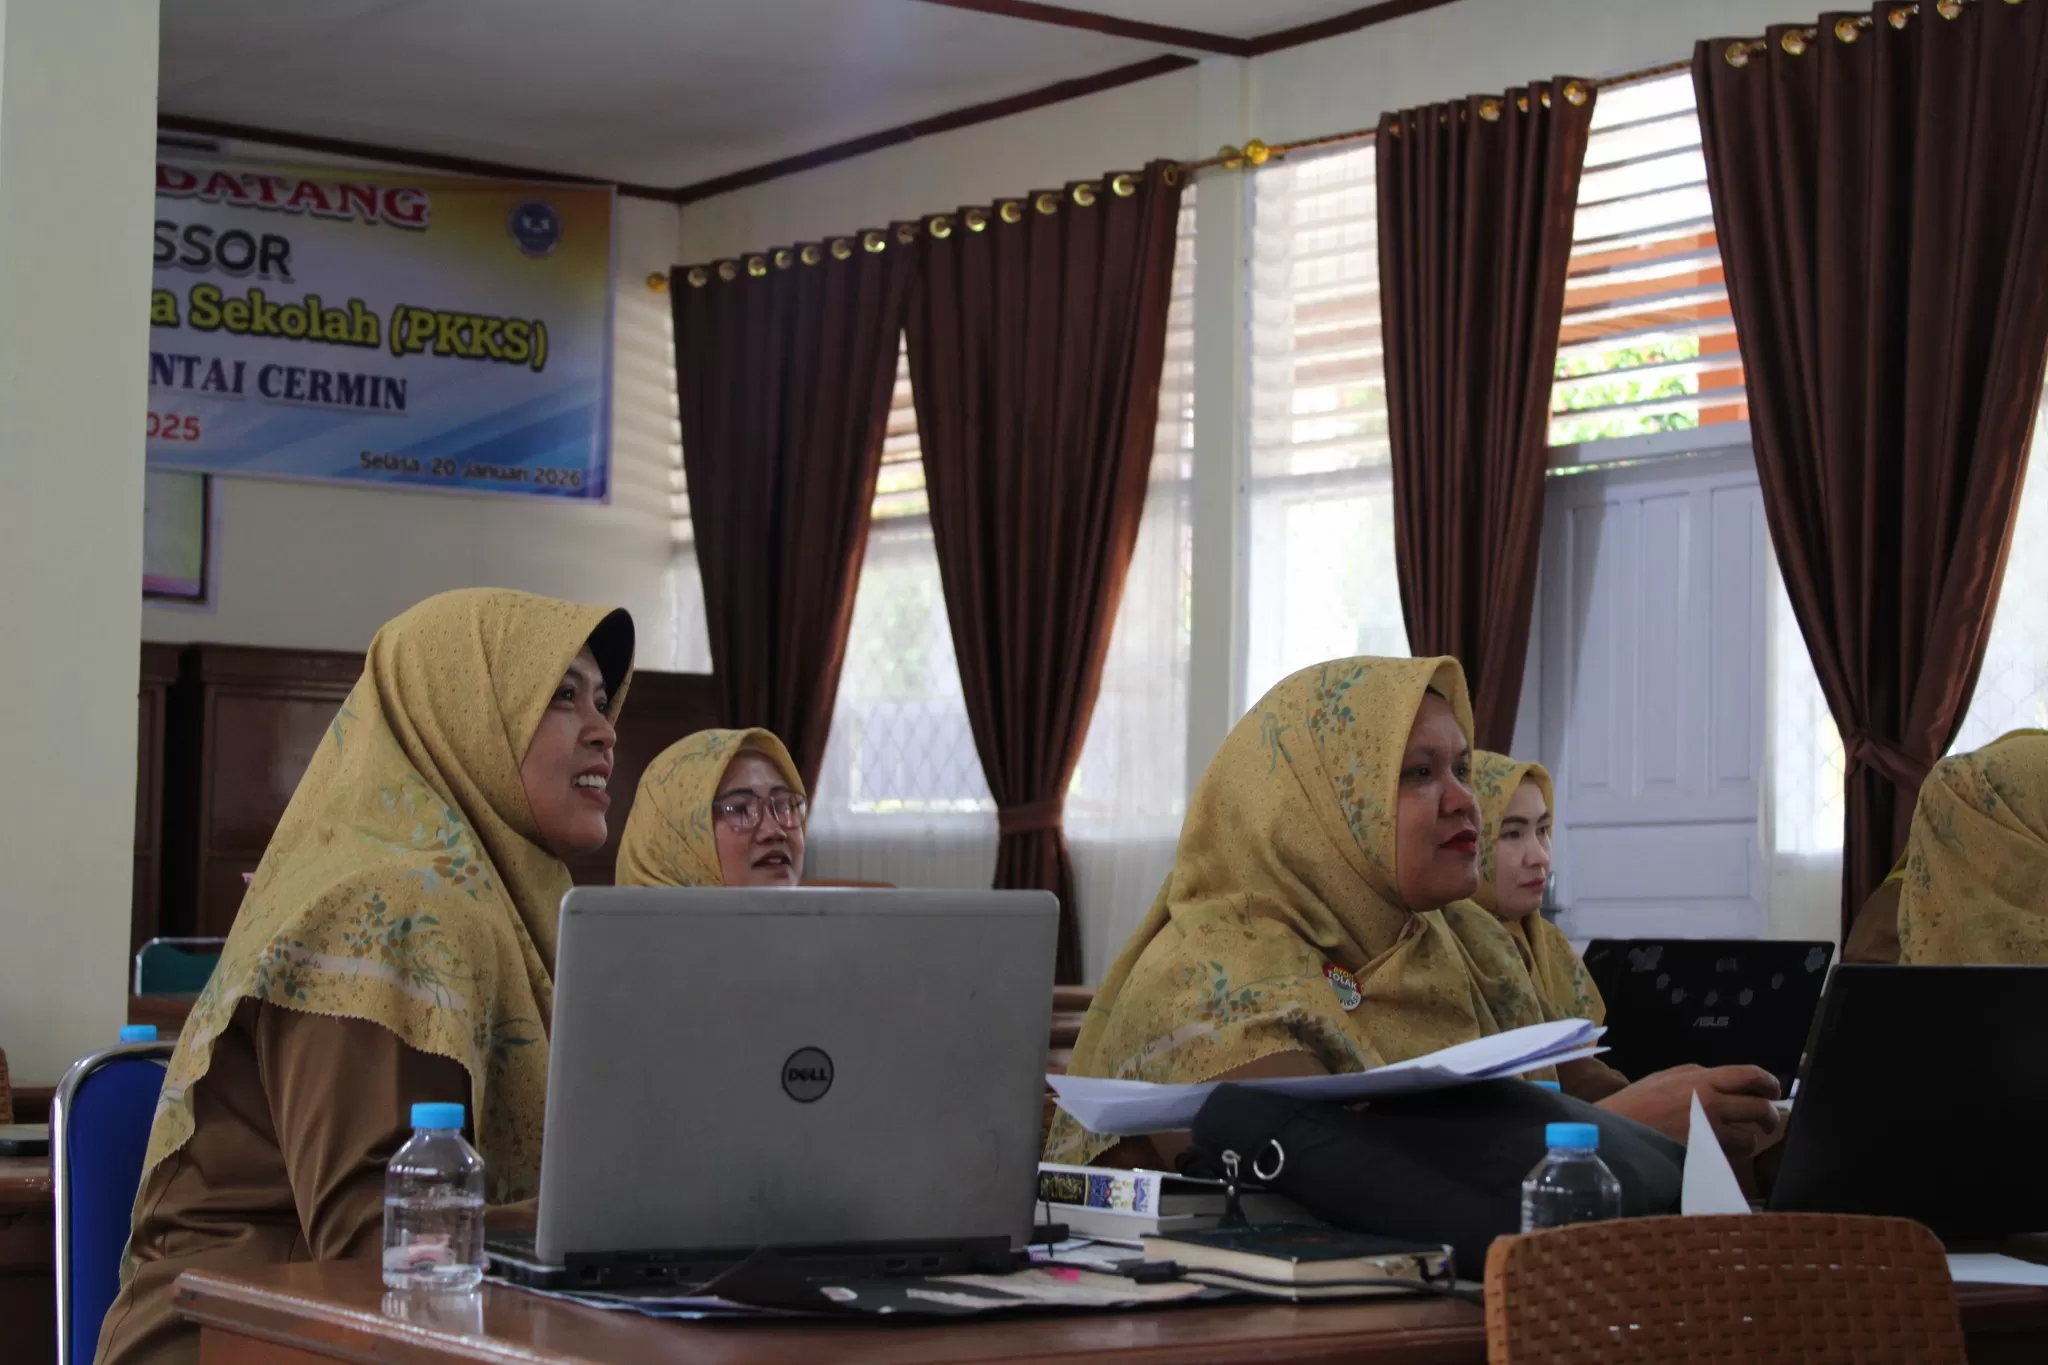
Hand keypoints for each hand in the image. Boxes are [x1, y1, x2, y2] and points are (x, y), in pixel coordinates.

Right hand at [1597, 1064, 1783, 1160]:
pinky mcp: (1706, 1155)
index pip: (1750, 1075)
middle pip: (1760, 1108)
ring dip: (1747, 1140)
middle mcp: (1712, 1102)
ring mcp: (1710, 1131)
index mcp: (1701, 1078)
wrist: (1617, 1131)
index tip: (1773, 1091)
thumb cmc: (1635, 1103)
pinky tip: (1716, 1153)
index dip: (1769, 1083)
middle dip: (1769, 1117)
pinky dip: (1729, 1156)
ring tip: (1734, 1141)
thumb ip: (1696, 1077)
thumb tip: (1724, 1083)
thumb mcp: (1665, 1077)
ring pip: (1749, 1138)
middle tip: (1766, 1123)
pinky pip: (1731, 1157)